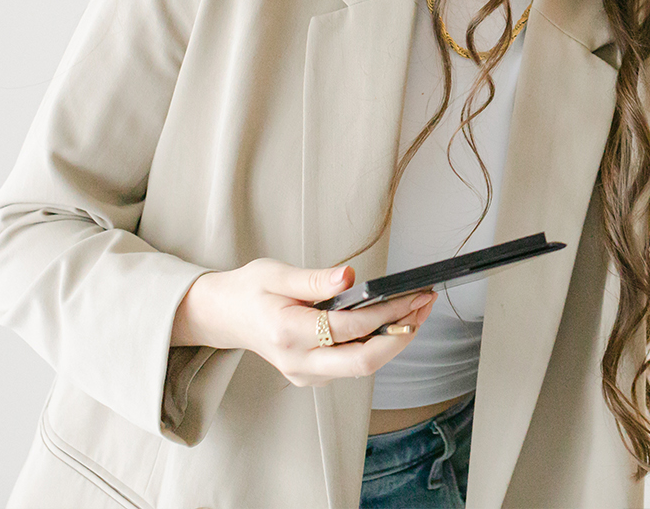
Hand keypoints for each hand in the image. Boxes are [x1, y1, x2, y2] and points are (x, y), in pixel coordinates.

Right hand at [171, 259, 435, 386]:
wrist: (225, 315)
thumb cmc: (251, 290)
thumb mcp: (276, 273)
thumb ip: (314, 278)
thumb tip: (349, 276)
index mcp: (286, 333)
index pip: (347, 329)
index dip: (384, 313)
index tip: (411, 294)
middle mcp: (297, 362)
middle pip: (362, 363)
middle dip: (400, 335)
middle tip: (424, 305)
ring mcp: (305, 374)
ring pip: (361, 368)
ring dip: (394, 340)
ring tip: (417, 309)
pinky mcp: (313, 376)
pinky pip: (353, 366)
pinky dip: (378, 345)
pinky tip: (393, 321)